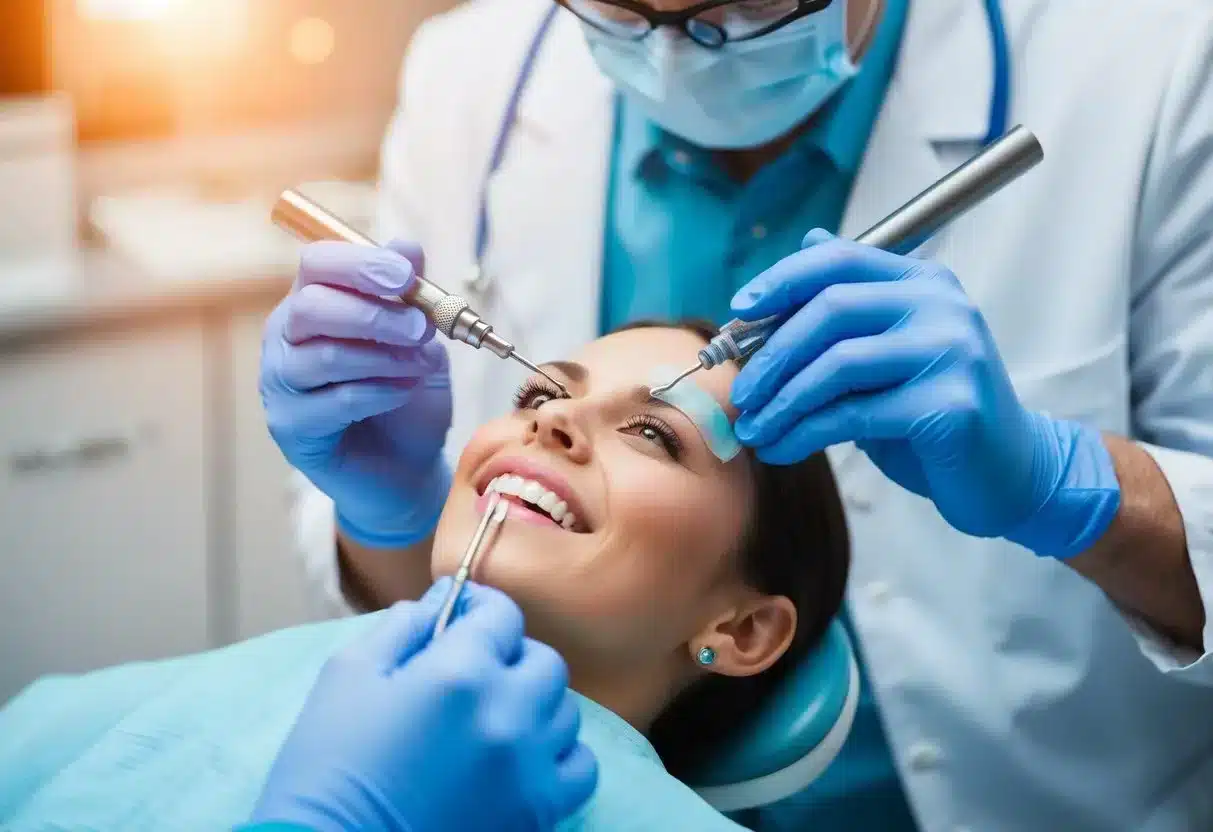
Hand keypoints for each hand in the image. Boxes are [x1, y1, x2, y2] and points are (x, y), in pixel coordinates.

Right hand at [251, 580, 598, 831]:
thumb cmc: (328, 765)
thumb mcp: (349, 674)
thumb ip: (404, 626)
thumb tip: (445, 598)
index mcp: (458, 671)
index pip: (501, 613)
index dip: (480, 607)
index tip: (464, 617)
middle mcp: (507, 711)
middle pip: (543, 660)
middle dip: (510, 657)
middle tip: (476, 673)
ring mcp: (529, 765)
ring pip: (564, 710)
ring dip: (534, 705)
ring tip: (495, 718)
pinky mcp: (538, 811)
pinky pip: (581, 766)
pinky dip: (559, 756)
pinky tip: (523, 757)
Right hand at [261, 240, 453, 546]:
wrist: (407, 465)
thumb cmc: (407, 394)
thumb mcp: (419, 337)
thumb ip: (411, 294)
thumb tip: (407, 245)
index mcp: (313, 300)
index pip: (317, 264)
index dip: (359, 264)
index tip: (406, 276)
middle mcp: (286, 336)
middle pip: (313, 307)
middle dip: (375, 314)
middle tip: (421, 329)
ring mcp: (280, 383)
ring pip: (323, 357)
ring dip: (383, 357)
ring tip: (420, 365)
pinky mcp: (289, 427)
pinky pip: (333, 402)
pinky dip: (378, 393)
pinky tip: (403, 393)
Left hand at [729, 230, 1120, 558]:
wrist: (1006, 474)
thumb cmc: (934, 414)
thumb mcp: (887, 353)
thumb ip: (850, 307)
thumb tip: (807, 239)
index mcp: (923, 282)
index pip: (839, 260)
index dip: (780, 281)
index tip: (737, 313)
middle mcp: (942, 306)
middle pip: (830, 309)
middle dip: (771, 355)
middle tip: (740, 394)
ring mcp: (950, 352)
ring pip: (836, 364)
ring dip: (781, 401)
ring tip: (754, 430)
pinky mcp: (949, 404)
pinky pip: (853, 413)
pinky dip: (803, 433)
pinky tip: (781, 448)